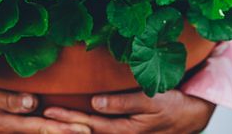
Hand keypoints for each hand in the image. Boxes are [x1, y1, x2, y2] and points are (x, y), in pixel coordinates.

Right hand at [0, 85, 89, 133]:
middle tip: (92, 130)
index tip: (85, 128)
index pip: (44, 126)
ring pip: (40, 132)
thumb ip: (7, 100)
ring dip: (60, 131)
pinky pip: (32, 130)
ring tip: (82, 130)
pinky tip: (59, 128)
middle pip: (47, 132)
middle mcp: (15, 130)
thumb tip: (33, 102)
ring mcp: (12, 131)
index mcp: (11, 123)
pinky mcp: (10, 128)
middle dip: (69, 131)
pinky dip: (46, 129)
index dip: (64, 128)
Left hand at [43, 90, 215, 133]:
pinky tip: (74, 124)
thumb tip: (96, 102)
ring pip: (91, 133)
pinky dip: (84, 127)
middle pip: (85, 131)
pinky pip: (100, 130)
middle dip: (62, 125)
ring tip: (48, 122)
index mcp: (124, 130)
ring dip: (70, 128)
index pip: (88, 124)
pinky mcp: (125, 131)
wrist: (192, 115)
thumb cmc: (172, 104)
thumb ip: (123, 103)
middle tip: (39, 116)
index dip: (67, 117)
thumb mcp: (150, 101)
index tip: (48, 110)